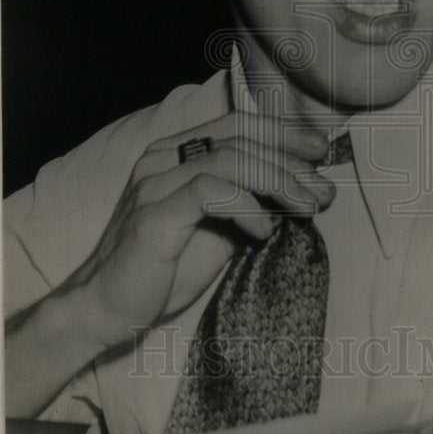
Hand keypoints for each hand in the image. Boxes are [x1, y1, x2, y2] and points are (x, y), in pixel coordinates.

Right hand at [67, 112, 333, 351]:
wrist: (108, 310)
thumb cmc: (164, 270)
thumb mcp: (219, 230)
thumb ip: (250, 204)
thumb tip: (303, 192)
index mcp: (176, 154)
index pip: (237, 123)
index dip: (282, 132)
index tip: (320, 150)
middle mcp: (162, 159)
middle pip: (240, 139)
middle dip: (291, 162)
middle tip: (324, 189)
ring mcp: (155, 183)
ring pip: (230, 159)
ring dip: (278, 181)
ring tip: (307, 207)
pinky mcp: (154, 214)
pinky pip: (210, 192)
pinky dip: (246, 206)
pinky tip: (264, 230)